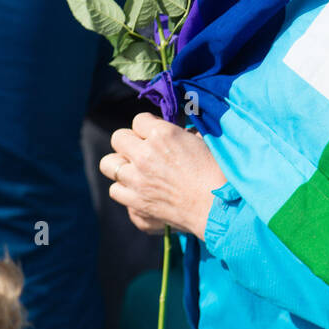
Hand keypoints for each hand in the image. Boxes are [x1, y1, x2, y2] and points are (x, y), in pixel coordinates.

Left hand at [100, 113, 223, 237]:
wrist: (220, 209)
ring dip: (122, 166)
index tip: (158, 135)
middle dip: (130, 143)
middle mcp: (143, 154)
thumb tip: (177, 132)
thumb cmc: (219, 173)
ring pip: (109, 165)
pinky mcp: (136, 204)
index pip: (139, 120)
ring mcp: (136, 181)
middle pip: (118, 138)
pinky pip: (116, 191)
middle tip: (144, 151)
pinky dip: (125, 191)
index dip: (148, 127)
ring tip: (137, 172)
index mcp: (162, 134)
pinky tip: (140, 191)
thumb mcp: (202, 142)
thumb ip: (183, 134)